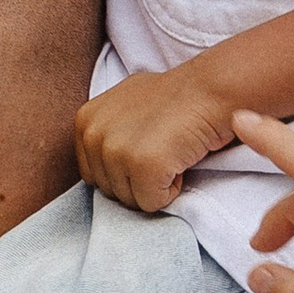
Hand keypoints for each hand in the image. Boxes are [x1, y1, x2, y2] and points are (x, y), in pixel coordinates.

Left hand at [75, 60, 233, 211]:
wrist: (208, 89)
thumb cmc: (175, 98)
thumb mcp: (125, 105)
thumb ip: (108, 132)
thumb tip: (107, 162)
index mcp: (85, 121)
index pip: (93, 175)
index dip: (124, 171)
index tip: (147, 148)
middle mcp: (94, 135)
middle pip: (110, 191)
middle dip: (139, 180)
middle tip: (163, 150)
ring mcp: (116, 151)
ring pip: (131, 200)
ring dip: (156, 185)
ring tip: (170, 152)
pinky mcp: (142, 166)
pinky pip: (152, 202)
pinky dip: (172, 190)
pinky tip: (178, 160)